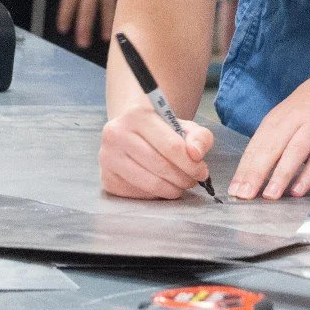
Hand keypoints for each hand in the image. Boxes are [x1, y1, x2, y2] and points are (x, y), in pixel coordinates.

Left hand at [50, 0, 119, 47]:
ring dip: (104, 24)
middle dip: (83, 28)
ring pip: (105, 8)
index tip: (63, 29)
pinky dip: (120, 8)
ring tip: (105, 38)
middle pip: (86, 10)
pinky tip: (123, 18)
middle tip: (82, 44)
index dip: (65, 16)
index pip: (68, 1)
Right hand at [100, 103, 214, 199]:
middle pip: (160, 166)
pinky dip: (156, 194)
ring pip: (149, 184)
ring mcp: (108, 157)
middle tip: (193, 180)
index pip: (171, 146)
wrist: (134, 134)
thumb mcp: (185, 127)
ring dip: (172, 189)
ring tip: (181, 184)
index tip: (202, 171)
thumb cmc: (162, 131)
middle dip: (184, 178)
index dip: (191, 164)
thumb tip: (196, 155)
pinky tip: (161, 185)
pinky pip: (139, 194)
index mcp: (137, 115)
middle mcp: (116, 134)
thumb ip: (199, 138)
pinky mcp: (107, 178)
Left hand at [229, 56, 309, 199]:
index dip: (244, 168)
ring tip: (269, 196)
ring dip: (280, 175)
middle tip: (243, 195)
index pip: (256, 145)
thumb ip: (275, 138)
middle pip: (271, 148)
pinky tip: (298, 189)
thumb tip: (254, 168)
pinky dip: (309, 174)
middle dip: (255, 173)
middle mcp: (294, 120)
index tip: (234, 189)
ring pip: (294, 152)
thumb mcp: (289, 114)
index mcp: (278, 117)